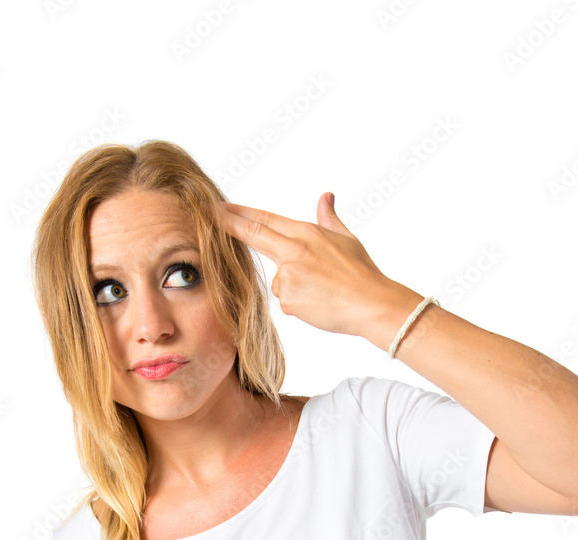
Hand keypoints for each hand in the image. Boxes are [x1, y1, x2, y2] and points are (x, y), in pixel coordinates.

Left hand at [218, 192, 399, 337]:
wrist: (372, 305)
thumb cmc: (362, 273)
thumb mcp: (346, 239)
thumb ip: (329, 219)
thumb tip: (326, 196)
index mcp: (306, 233)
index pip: (265, 219)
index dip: (239, 212)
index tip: (217, 205)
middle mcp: (294, 251)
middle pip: (255, 235)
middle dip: (228, 223)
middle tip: (205, 214)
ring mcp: (289, 276)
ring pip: (278, 281)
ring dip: (294, 287)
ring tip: (322, 291)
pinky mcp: (289, 300)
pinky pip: (287, 302)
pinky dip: (300, 304)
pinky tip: (319, 304)